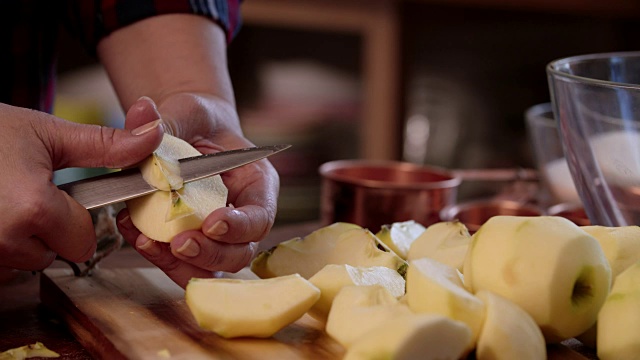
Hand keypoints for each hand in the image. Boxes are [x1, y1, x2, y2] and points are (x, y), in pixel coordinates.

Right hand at [0, 99, 163, 270]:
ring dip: (21, 237)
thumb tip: (154, 134)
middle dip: (49, 229)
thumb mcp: (48, 134)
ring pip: (24, 261)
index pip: (83, 241)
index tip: (57, 193)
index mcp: (33, 209)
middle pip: (54, 254)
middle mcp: (3, 240)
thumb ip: (106, 143)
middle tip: (24, 193)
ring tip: (3, 199)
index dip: (76, 217)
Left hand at [116, 95, 279, 287]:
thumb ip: (167, 119)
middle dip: (209, 254)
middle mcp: (244, 217)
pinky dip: (158, 257)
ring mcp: (218, 237)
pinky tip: (134, 234)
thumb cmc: (198, 121)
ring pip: (210, 270)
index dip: (240, 226)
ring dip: (180, 265)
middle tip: (178, 243)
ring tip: (147, 243)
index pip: (260, 216)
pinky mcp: (192, 245)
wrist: (184, 133)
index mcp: (257, 184)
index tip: (211, 223)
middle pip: (239, 253)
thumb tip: (142, 111)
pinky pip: (180, 265)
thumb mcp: (187, 113)